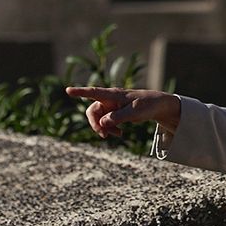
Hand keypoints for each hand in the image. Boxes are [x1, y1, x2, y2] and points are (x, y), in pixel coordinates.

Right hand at [65, 87, 180, 137]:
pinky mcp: (114, 113)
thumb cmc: (147, 105)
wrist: (157, 106)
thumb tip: (102, 123)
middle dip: (95, 124)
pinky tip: (119, 134)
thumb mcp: (135, 112)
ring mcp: (111, 106)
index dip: (81, 92)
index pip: (94, 92)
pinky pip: (105, 122)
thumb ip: (118, 117)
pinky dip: (109, 129)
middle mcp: (109, 99)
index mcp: (114, 95)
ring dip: (103, 128)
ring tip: (117, 134)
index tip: (68, 90)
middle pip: (92, 111)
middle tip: (103, 135)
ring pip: (98, 119)